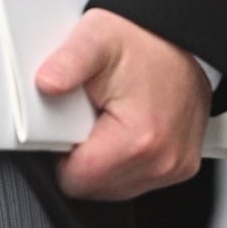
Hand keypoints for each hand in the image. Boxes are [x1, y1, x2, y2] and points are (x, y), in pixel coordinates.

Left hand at [38, 7, 209, 199]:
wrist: (181, 39)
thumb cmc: (142, 40)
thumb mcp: (95, 39)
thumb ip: (67, 63)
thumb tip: (46, 83)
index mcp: (139, 139)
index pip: (76, 179)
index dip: (58, 153)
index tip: (64, 125)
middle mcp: (163, 161)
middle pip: (93, 188)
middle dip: (80, 157)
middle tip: (86, 117)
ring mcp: (175, 167)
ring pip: (113, 188)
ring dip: (101, 162)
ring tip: (106, 119)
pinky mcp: (180, 168)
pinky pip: (135, 181)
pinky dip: (121, 162)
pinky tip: (121, 129)